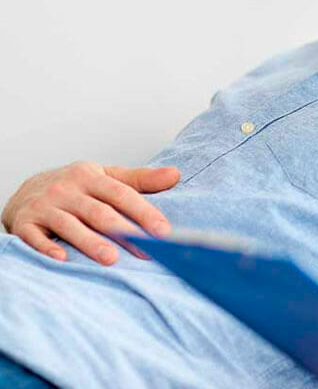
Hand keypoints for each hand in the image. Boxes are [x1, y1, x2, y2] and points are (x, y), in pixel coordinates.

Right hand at [2, 161, 178, 264]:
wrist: (27, 190)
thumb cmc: (76, 187)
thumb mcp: (106, 177)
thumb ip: (141, 180)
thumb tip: (175, 175)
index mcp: (90, 176)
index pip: (122, 194)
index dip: (143, 212)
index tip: (164, 231)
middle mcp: (67, 189)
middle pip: (99, 212)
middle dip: (124, 232)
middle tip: (146, 251)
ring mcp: (44, 206)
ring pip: (70, 226)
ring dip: (90, 243)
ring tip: (112, 259)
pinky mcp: (24, 223)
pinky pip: (35, 237)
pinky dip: (47, 248)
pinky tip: (63, 259)